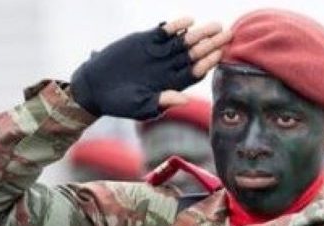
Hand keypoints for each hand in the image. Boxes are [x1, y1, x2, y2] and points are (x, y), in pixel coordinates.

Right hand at [70, 17, 230, 118]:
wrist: (96, 88)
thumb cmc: (121, 103)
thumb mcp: (142, 106)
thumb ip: (163, 102)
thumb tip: (185, 100)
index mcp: (172, 84)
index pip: (196, 71)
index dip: (209, 62)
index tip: (220, 55)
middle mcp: (169, 67)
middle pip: (196, 54)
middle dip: (212, 44)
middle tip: (228, 34)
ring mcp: (159, 53)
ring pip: (184, 41)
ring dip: (199, 33)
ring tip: (214, 26)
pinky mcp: (145, 41)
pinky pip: (164, 32)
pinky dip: (175, 27)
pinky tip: (188, 21)